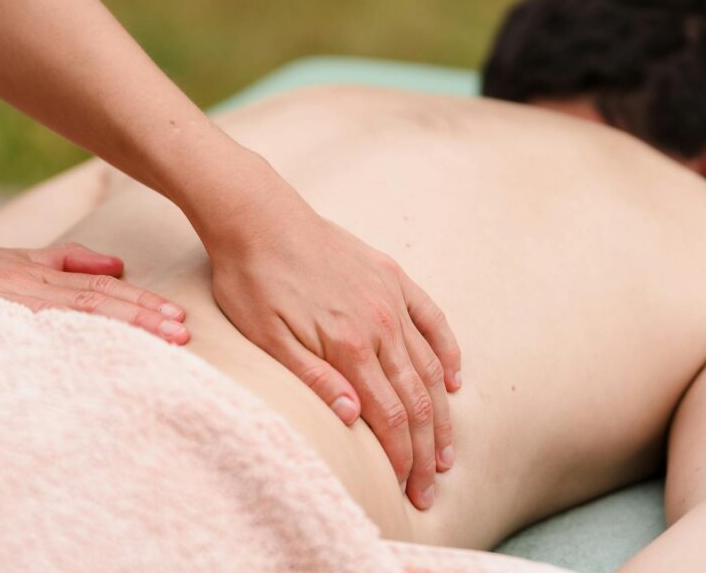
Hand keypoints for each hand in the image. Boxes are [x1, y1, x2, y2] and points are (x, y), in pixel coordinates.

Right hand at [0, 240, 189, 343]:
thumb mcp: (15, 261)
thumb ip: (66, 261)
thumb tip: (119, 265)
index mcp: (37, 279)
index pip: (100, 292)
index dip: (141, 305)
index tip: (178, 319)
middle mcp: (27, 293)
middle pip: (95, 306)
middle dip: (142, 320)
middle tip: (182, 335)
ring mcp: (8, 314)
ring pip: (74, 322)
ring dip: (120, 332)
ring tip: (160, 345)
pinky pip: (38, 346)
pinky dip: (74, 351)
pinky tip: (103, 365)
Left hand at [207, 200, 461, 509]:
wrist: (258, 215)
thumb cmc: (252, 279)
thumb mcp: (267, 337)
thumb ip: (313, 379)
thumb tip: (352, 419)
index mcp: (349, 345)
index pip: (389, 416)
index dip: (402, 458)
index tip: (408, 489)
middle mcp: (380, 323)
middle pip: (416, 400)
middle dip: (426, 450)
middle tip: (430, 488)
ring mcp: (390, 298)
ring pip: (428, 366)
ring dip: (441, 413)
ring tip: (447, 451)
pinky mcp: (390, 276)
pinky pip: (432, 318)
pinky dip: (447, 351)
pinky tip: (453, 378)